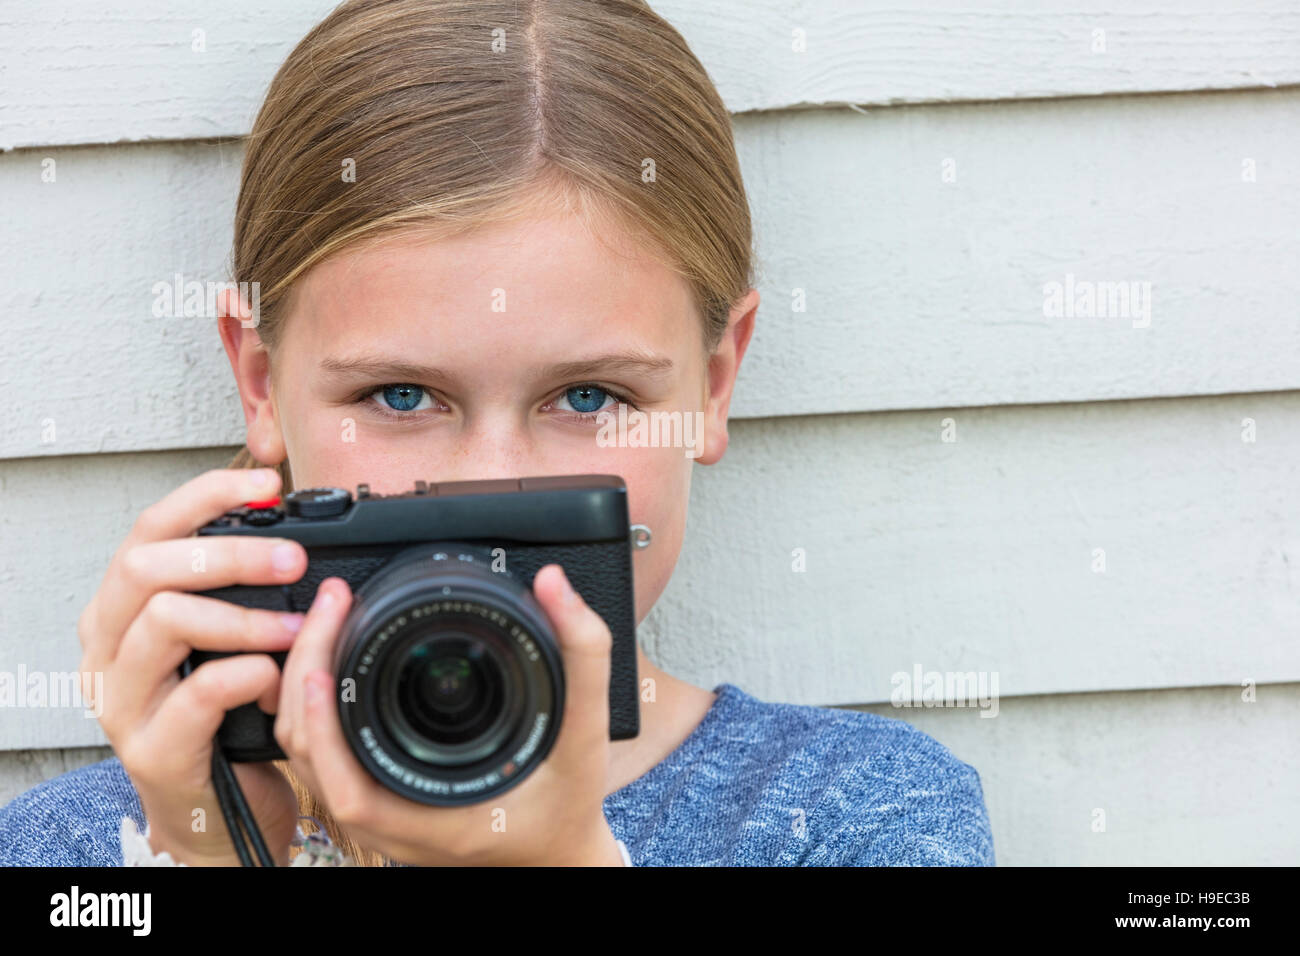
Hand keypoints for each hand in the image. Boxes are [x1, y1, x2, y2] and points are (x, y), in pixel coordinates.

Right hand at [77, 467, 307, 864]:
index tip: (265, 483)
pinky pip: (196, 695)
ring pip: (165, 622)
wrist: (213, 810)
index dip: (205, 495)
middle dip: (228, 554)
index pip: (150, 528)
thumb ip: (241, 591)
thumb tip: (298, 533)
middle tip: (294, 559)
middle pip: (148, 568)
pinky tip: (276, 677)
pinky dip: (247, 675)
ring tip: (296, 626)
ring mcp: (121, 701)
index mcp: (123, 609)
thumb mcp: (226, 639)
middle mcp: (107, 648)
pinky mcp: (152, 749)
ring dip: (244, 617)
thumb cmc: (223, 714)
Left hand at [274, 564, 624, 865]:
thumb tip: (556, 585)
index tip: (320, 664)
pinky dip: (317, 708)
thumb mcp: (587, 730)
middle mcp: (393, 821)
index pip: (349, 787)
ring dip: (303, 690)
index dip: (324, 728)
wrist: (555, 851)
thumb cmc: (566, 803)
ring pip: (310, 757)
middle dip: (305, 677)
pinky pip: (325, 755)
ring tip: (326, 621)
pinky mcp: (379, 795)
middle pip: (311, 758)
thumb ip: (582, 656)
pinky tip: (332, 660)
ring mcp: (380, 813)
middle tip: (330, 606)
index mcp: (432, 816)